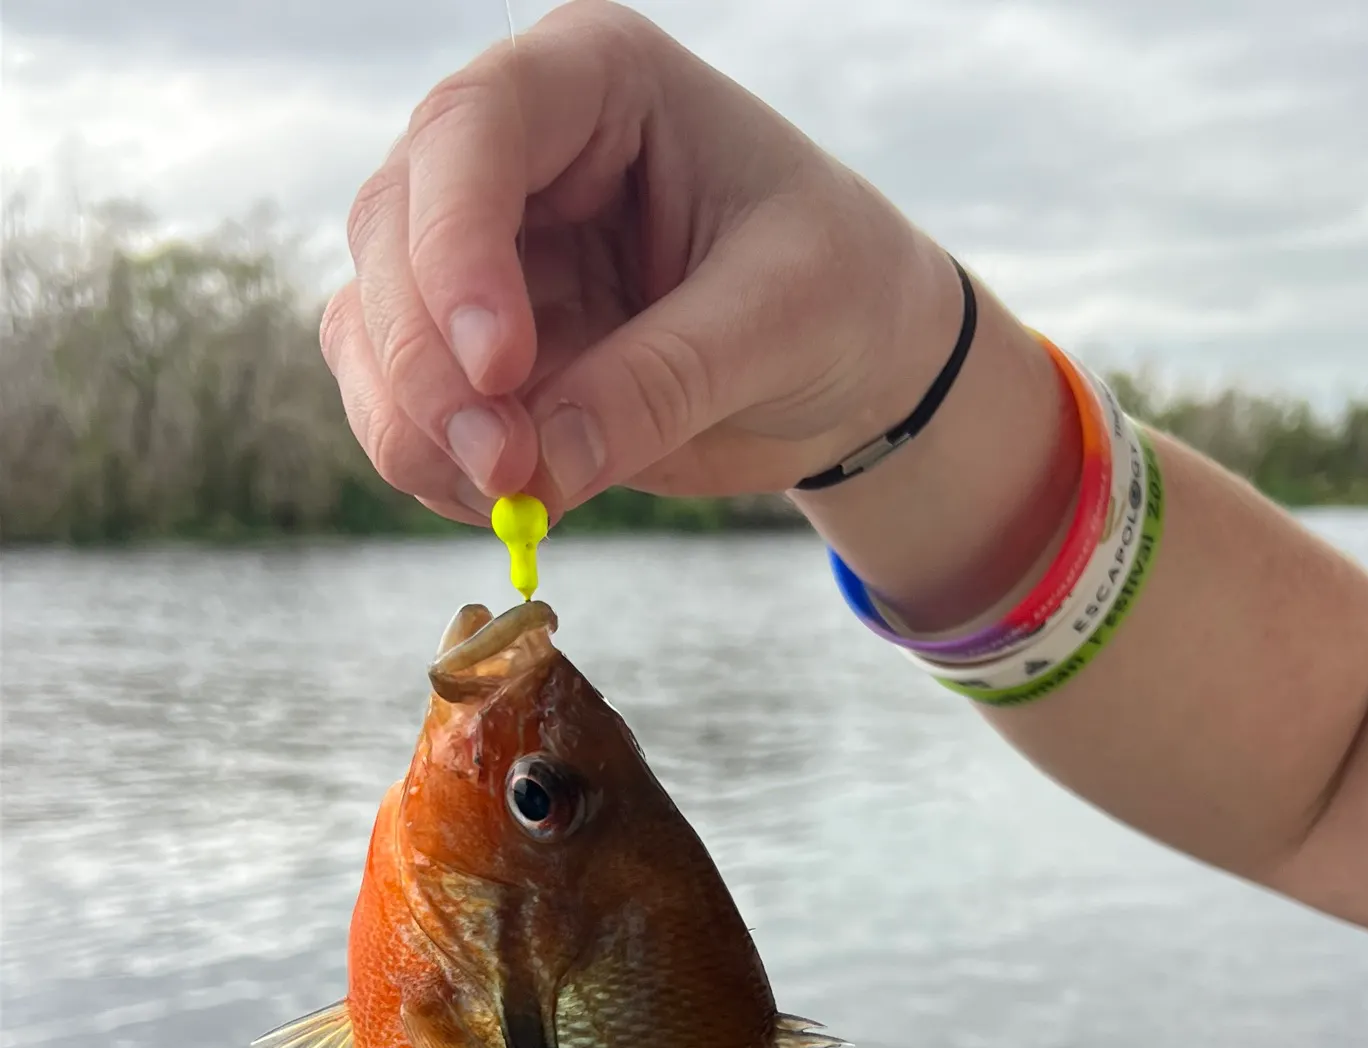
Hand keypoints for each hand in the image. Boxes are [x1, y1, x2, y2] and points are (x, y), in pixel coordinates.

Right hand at [318, 0, 959, 523]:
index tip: (499, 365)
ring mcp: (484, 255)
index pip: (472, 129)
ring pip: (372, 323)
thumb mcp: (781, 322)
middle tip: (505, 469)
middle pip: (393, 231)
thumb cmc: (842, 295)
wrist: (855, 365)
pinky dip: (431, 462)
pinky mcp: (478, 351)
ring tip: (510, 499)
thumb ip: (661, 384)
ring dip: (412, 425)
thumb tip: (535, 472)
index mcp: (596, 82)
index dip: (457, 248)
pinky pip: (402, 401)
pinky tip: (507, 504)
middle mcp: (517, 155)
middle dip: (428, 364)